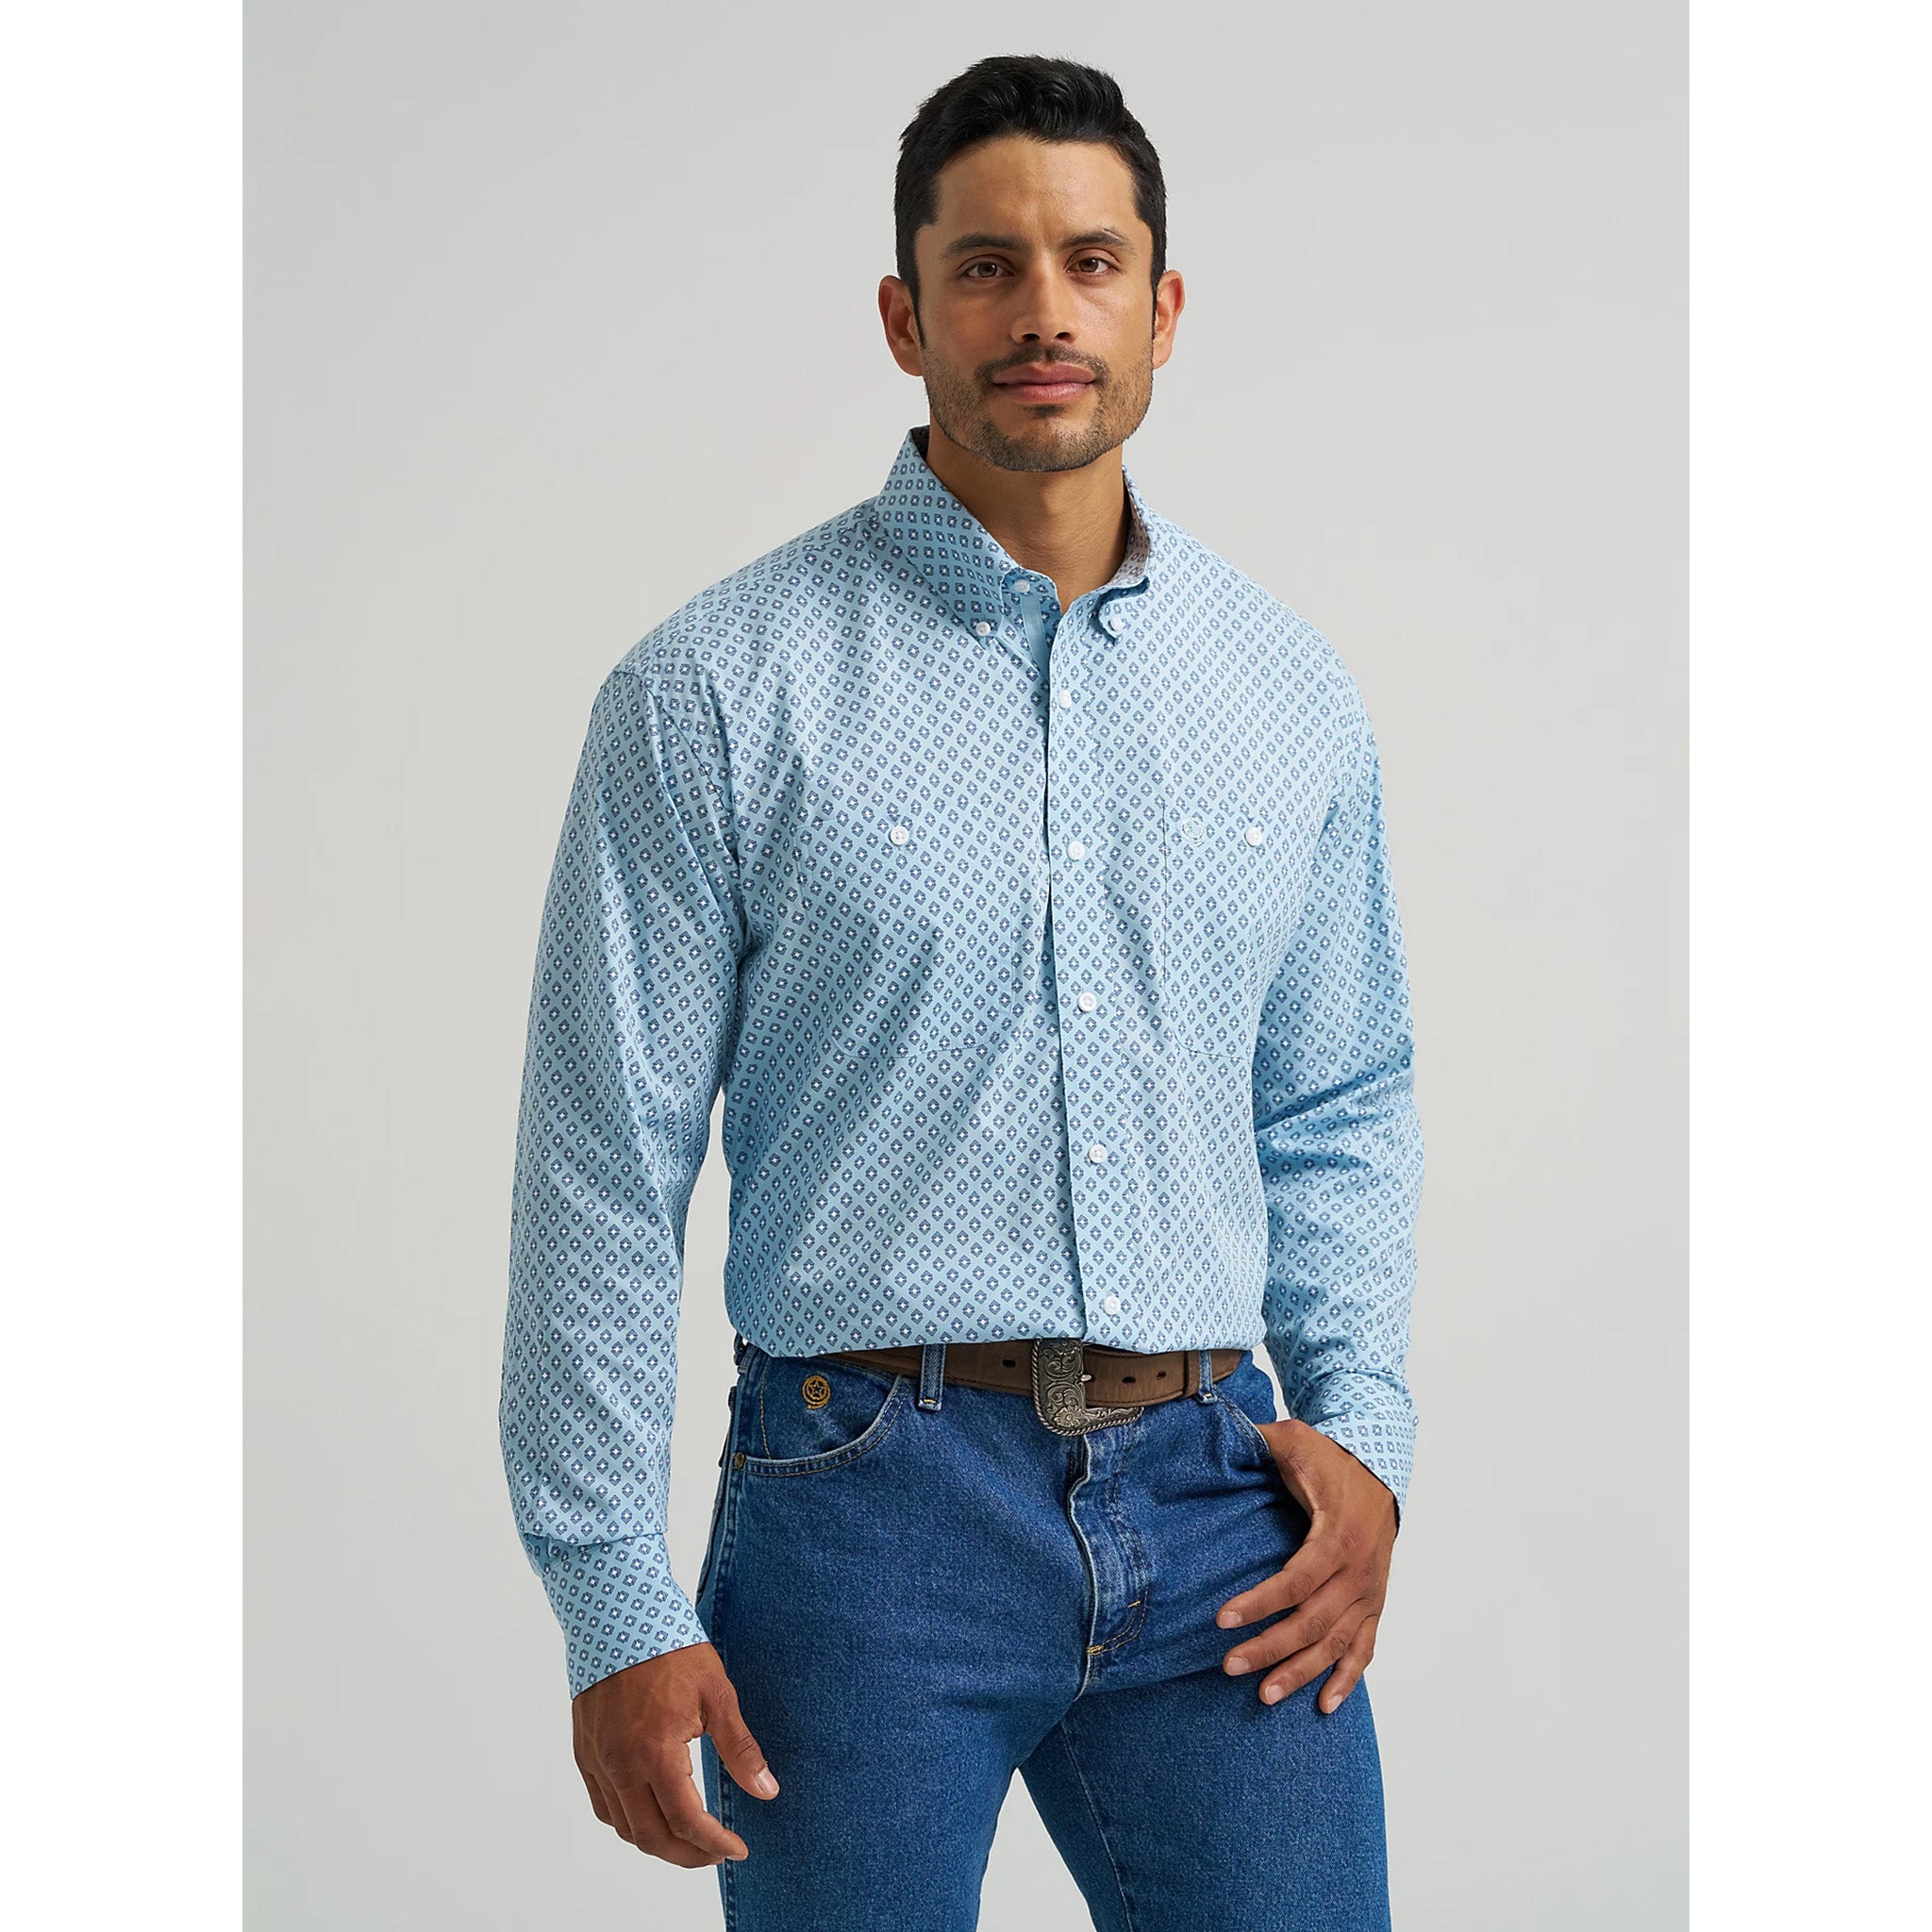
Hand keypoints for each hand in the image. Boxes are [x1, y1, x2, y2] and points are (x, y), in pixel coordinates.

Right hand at [571, 1640, 778, 1864]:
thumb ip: (740, 1748)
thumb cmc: (671, 1648)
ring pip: (623, 1827)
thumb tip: (767, 1791)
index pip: (686, 1821)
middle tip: (716, 1851)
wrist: (617, 1614)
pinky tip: (650, 1812)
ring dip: (657, 1841)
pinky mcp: (584, 1752)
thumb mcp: (717, 1694)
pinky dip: (627, 1821)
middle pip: (651, 1837)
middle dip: (687, 1854)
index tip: (737, 1848)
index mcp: (655, 1751)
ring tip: (689, 1836)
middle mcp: (619, 1764)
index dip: (715, 1843)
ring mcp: (597, 1760)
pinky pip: (602, 1805)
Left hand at [1216, 1416, 1397, 1712]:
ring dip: (1301, 1672)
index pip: (1297, 1579)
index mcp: (1338, 1534)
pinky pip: (1366, 1649)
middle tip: (1229, 1666)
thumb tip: (1216, 1434)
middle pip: (1313, 1621)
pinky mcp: (1375, 1604)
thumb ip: (1258, 1440)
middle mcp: (1359, 1571)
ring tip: (1264, 1695)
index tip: (1222, 1619)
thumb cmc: (1330, 1458)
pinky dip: (1348, 1679)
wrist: (1380, 1468)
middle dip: (1271, 1647)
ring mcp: (1370, 1592)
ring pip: (1337, 1643)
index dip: (1261, 1602)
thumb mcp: (1295, 1439)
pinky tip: (1325, 1706)